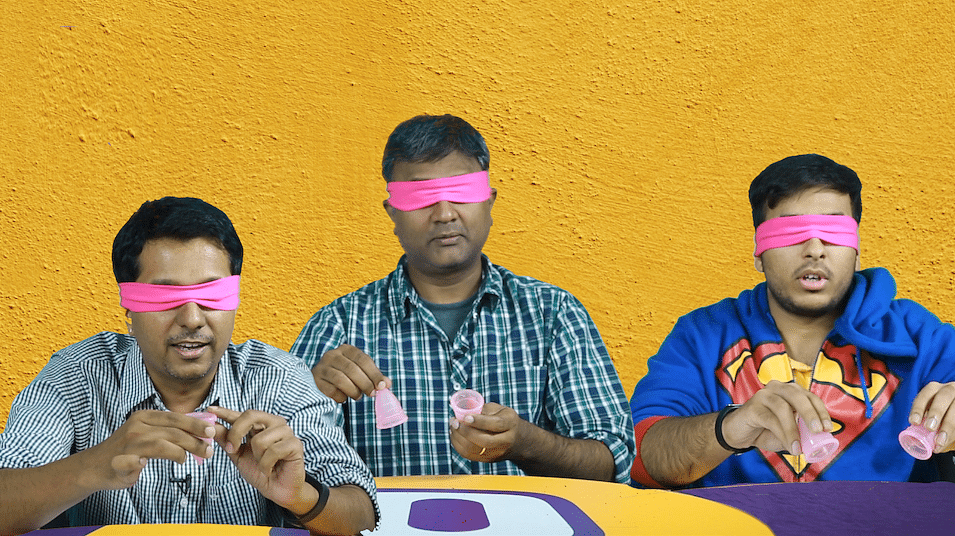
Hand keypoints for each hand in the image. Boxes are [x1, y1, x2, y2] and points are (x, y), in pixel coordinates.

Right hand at [84, 410, 214, 489]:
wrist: (95, 465)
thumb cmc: (128, 450)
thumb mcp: (149, 433)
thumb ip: (170, 431)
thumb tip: (201, 432)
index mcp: (145, 416)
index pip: (175, 418)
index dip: (195, 424)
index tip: (212, 430)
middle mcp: (137, 427)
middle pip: (172, 432)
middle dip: (194, 441)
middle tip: (208, 450)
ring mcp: (127, 444)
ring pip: (160, 445)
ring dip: (180, 453)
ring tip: (188, 459)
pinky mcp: (119, 461)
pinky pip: (134, 461)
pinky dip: (140, 463)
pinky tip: (145, 465)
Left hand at [207, 406, 306, 508]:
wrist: (278, 490)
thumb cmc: (260, 471)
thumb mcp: (238, 456)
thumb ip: (227, 440)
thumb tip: (212, 427)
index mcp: (262, 424)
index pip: (242, 414)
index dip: (226, 411)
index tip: (210, 409)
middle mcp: (275, 423)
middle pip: (251, 415)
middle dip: (236, 433)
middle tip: (232, 449)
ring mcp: (286, 432)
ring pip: (260, 439)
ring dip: (257, 458)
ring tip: (263, 465)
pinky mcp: (295, 444)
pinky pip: (273, 451)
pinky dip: (266, 465)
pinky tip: (270, 469)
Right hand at [311, 344, 389, 402]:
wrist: (321, 380)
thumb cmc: (345, 375)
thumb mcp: (360, 372)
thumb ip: (373, 377)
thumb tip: (387, 384)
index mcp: (346, 349)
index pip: (363, 359)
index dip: (374, 373)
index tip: (383, 386)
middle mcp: (332, 355)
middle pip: (352, 369)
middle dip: (365, 383)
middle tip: (372, 394)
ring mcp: (322, 367)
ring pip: (341, 379)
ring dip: (353, 391)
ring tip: (358, 396)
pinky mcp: (316, 381)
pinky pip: (331, 390)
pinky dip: (341, 397)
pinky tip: (343, 397)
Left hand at [448, 402, 525, 461]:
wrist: (518, 440)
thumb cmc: (504, 420)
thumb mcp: (499, 409)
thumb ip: (483, 409)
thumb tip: (462, 409)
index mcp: (510, 423)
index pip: (495, 424)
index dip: (478, 421)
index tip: (465, 417)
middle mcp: (506, 441)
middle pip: (484, 440)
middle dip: (465, 431)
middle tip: (454, 421)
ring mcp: (497, 453)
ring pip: (473, 449)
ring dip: (458, 438)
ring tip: (453, 426)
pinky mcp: (488, 460)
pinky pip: (468, 455)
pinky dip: (458, 445)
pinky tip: (455, 435)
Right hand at [721, 380, 831, 454]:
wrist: (739, 433)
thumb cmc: (766, 430)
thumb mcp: (789, 433)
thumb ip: (803, 433)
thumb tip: (819, 443)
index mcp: (790, 392)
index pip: (810, 396)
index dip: (821, 411)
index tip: (828, 428)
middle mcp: (777, 389)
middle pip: (797, 396)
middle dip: (810, 414)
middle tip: (818, 431)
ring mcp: (763, 396)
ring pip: (783, 407)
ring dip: (794, 429)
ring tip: (799, 447)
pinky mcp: (752, 407)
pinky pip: (770, 419)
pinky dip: (782, 434)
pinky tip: (789, 446)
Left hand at [909, 381, 954, 452]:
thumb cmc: (941, 411)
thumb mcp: (931, 411)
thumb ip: (924, 421)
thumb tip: (915, 439)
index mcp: (934, 389)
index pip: (924, 394)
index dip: (918, 408)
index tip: (914, 422)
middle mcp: (949, 389)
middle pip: (944, 396)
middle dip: (936, 412)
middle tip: (929, 428)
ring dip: (948, 426)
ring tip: (940, 442)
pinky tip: (949, 440)